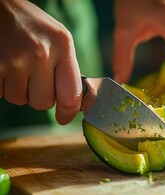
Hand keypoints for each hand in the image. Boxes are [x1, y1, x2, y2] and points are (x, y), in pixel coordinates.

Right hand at [0, 0, 81, 123]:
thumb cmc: (30, 24)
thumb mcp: (58, 39)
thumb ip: (67, 68)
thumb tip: (75, 103)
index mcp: (62, 46)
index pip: (71, 96)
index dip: (68, 113)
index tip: (64, 118)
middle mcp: (40, 54)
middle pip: (43, 103)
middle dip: (38, 96)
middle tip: (33, 77)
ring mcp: (13, 60)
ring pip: (19, 100)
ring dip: (18, 89)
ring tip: (16, 66)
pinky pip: (0, 93)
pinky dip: (1, 85)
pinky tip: (4, 65)